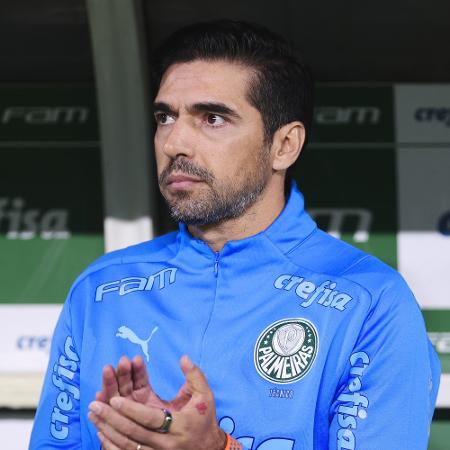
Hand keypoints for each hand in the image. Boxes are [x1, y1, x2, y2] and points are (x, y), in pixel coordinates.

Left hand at [88, 355, 226, 449]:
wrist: (208, 448)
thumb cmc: (204, 418)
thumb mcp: (205, 395)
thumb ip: (195, 375)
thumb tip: (183, 358)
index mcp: (178, 426)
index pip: (151, 418)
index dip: (132, 409)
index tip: (115, 399)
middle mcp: (165, 443)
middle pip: (134, 432)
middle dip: (113, 418)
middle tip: (96, 405)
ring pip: (127, 444)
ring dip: (108, 429)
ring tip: (93, 414)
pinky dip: (112, 445)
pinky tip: (100, 433)